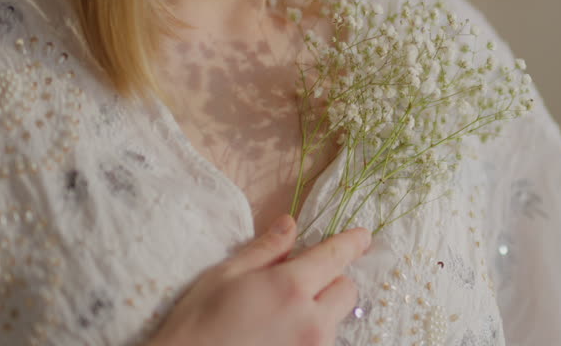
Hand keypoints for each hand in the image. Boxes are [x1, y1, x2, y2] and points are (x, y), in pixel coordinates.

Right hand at [149, 214, 370, 345]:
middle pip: (345, 291)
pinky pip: (321, 342)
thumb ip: (265, 250)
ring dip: (320, 311)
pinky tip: (279, 334)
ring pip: (334, 320)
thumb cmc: (197, 323)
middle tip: (300, 282)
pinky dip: (309, 334)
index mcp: (290, 288)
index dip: (352, 243)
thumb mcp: (225, 276)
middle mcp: (310, 322)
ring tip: (282, 315)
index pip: (335, 257)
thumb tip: (290, 225)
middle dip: (330, 280)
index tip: (363, 236)